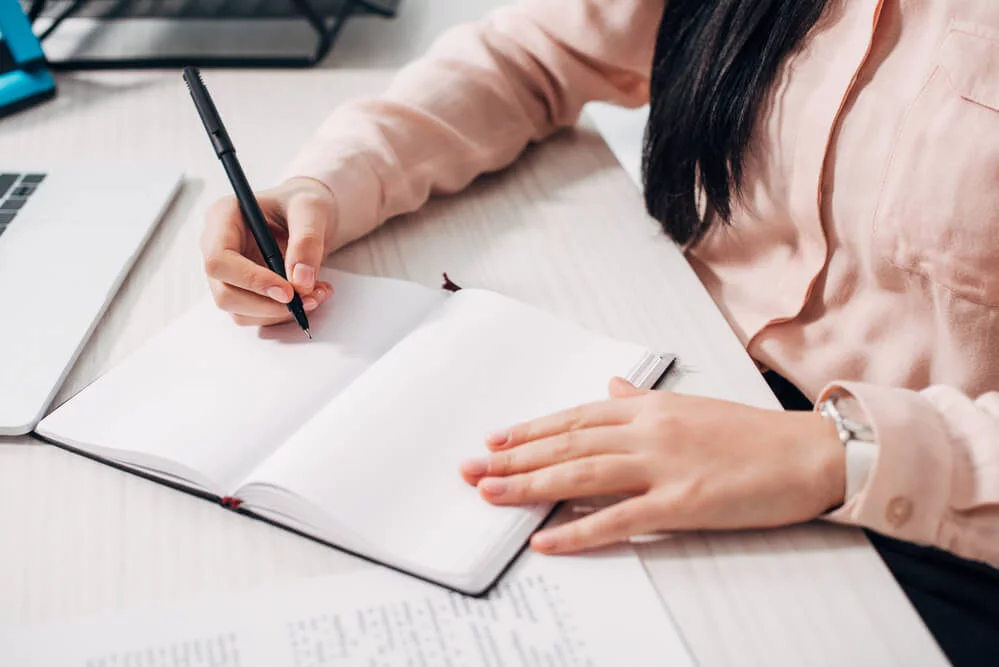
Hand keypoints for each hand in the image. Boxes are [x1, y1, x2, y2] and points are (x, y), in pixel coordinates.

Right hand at [202, 177, 336, 325]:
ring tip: (317, 294)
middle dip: (269, 304)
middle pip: (224, 293)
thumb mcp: (311, 209)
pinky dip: (283, 314)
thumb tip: (300, 281)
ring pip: (239, 310)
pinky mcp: (241, 290)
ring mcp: (227, 272)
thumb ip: (307, 240)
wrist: (308, 216)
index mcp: (222, 217)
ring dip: (280, 313)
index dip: (251, 280)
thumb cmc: (302, 203)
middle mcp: (216, 246)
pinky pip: (255, 315)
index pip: (218, 259)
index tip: (288, 291)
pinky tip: (309, 296)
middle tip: (308, 299)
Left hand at [460, 377, 845, 553]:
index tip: (494, 442)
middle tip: (471, 470)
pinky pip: (620, 519)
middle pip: (567, 445)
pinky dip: (579, 531)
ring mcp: (663, 466)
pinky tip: (547, 540)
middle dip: (514, 458)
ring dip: (531, 486)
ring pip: (582, 475)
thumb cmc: (749, 433)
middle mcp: (647, 430)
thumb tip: (611, 390)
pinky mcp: (682, 502)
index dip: (530, 431)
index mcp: (648, 408)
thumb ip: (643, 401)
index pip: (574, 419)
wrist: (807, 453)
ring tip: (491, 495)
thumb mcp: (689, 406)